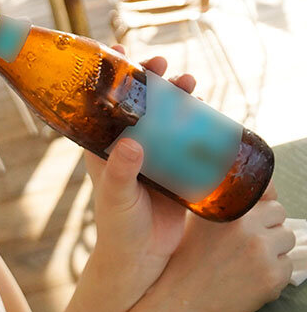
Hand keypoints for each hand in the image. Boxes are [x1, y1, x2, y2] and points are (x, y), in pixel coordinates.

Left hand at [85, 46, 196, 283]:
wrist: (141, 259)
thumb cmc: (118, 228)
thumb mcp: (116, 198)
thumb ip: (121, 173)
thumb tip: (130, 145)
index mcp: (103, 148)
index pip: (103, 104)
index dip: (110, 77)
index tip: (119, 52)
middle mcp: (126, 147)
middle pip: (138, 105)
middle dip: (150, 81)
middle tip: (162, 65)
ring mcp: (152, 156)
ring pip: (164, 117)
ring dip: (176, 97)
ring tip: (190, 81)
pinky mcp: (174, 170)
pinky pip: (185, 140)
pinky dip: (195, 122)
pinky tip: (207, 111)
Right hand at [121, 182, 295, 311]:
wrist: (182, 299)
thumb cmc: (186, 259)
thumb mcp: (196, 219)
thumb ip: (219, 199)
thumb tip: (245, 187)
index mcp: (227, 208)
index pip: (265, 191)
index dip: (260, 201)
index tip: (255, 212)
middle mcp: (246, 227)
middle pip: (278, 213)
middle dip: (266, 225)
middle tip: (245, 241)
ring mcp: (261, 252)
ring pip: (286, 239)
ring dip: (273, 248)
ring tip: (246, 259)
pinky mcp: (272, 276)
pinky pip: (287, 265)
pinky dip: (273, 272)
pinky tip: (249, 276)